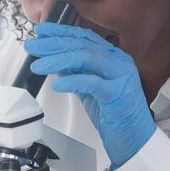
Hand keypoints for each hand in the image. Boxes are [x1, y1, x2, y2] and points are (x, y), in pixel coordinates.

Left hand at [24, 23, 155, 168]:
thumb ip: (77, 73)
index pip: (85, 37)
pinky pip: (91, 82)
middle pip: (82, 45)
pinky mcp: (118, 93)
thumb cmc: (116, 115)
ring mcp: (120, 76)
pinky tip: (57, 84)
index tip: (42, 31)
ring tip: (39, 65)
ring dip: (57, 60)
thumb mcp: (91, 89)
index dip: (61, 32)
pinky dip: (72, 81)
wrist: (136, 139)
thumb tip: (55, 60)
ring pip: (85, 58)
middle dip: (53, 44)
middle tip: (33, 46)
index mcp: (114, 58)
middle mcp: (119, 62)